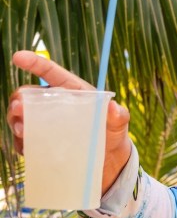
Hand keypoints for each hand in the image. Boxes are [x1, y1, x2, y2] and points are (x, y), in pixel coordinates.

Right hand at [6, 50, 132, 193]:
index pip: (51, 72)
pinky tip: (26, 149)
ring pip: (20, 115)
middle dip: (19, 100)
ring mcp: (45, 121)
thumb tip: (113, 106)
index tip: (18, 57)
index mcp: (72, 91)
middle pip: (28, 94)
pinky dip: (21, 143)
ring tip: (22, 131)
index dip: (34, 63)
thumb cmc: (112, 134)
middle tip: (19, 110)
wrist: (108, 159)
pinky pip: (23, 139)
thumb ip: (118, 115)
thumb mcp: (119, 124)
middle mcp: (54, 103)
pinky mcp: (41, 140)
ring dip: (16, 121)